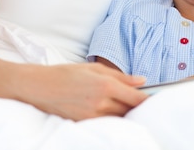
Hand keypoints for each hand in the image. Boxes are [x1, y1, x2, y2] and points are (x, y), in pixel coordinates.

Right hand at [27, 63, 147, 120]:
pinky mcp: (84, 123)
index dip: (147, 100)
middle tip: (139, 100)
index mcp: (106, 86)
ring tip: (122, 103)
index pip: (136, 98)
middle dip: (135, 105)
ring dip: (123, 112)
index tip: (154, 98)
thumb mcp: (94, 69)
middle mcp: (101, 103)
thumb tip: (142, 81)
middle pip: (129, 110)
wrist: (38, 87)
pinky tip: (108, 110)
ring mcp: (92, 116)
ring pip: (118, 118)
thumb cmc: (66, 73)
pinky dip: (110, 117)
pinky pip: (104, 122)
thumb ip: (121, 76)